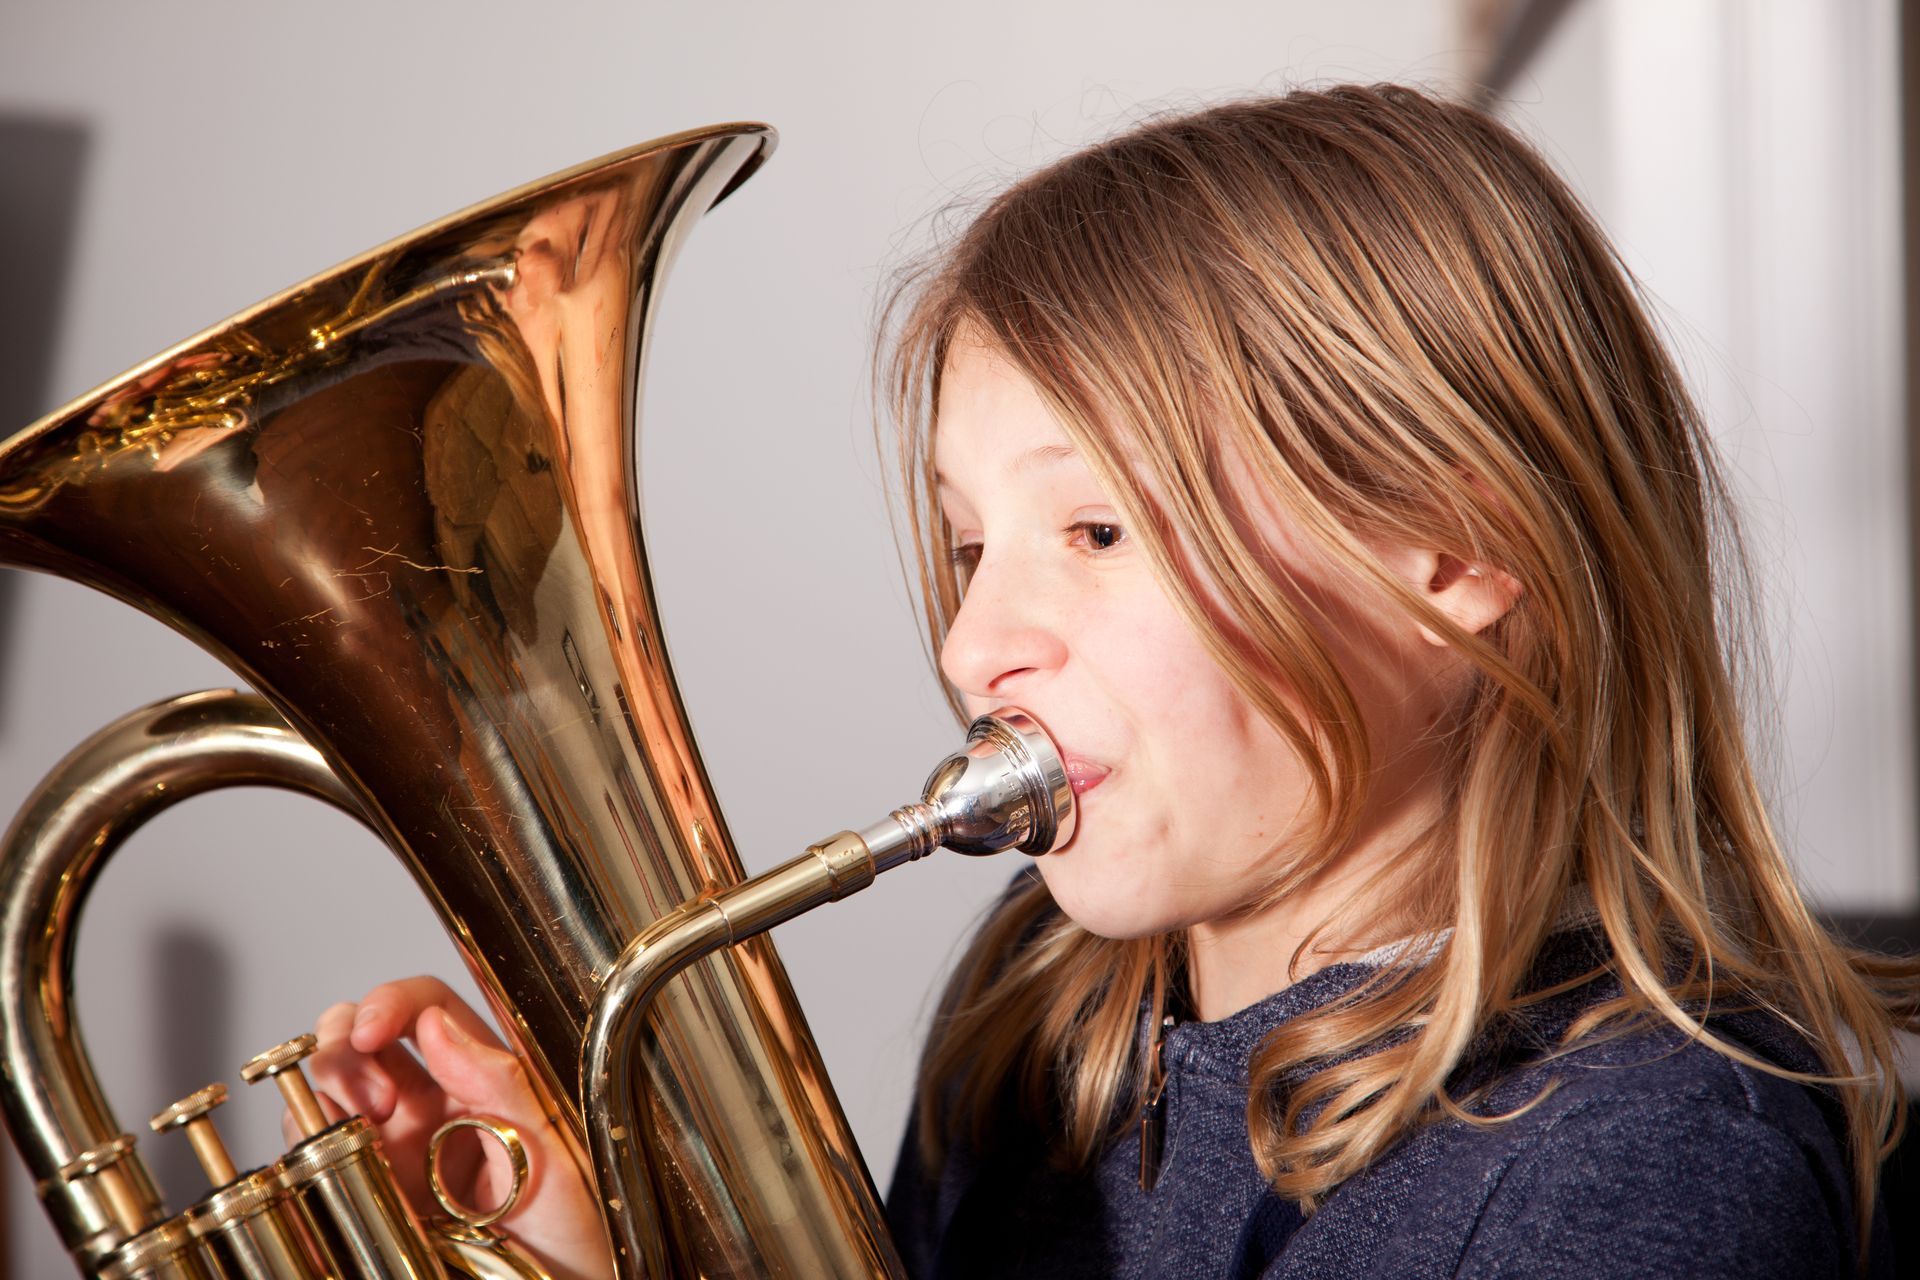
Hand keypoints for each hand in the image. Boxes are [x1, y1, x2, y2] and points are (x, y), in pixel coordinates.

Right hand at [304, 977, 610, 1279]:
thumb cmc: (569, 1227)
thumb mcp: (550, 1153)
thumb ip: (502, 1084)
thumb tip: (439, 1027)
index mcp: (484, 1073)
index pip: (428, 1006)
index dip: (391, 1001)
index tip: (370, 1029)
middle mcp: (434, 1097)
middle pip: (363, 1031)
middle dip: (345, 1045)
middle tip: (372, 1097)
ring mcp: (396, 1139)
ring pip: (333, 1080)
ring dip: (329, 1089)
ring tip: (365, 1128)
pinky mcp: (368, 1181)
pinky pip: (319, 1140)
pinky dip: (310, 1134)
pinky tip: (340, 1154)